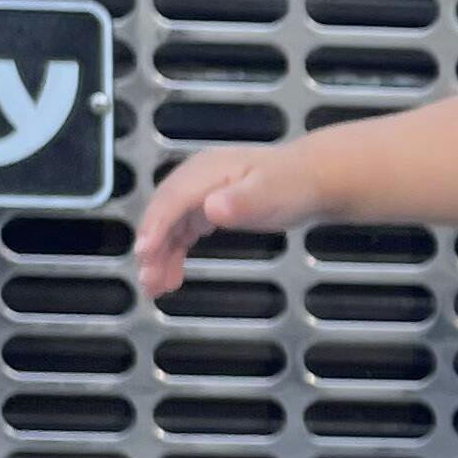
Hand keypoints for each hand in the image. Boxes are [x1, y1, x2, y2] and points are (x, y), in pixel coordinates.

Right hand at [134, 137, 324, 295]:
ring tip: (155, 287)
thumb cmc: (292, 184)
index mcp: (206, 171)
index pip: (172, 200)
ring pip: (170, 225)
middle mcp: (196, 179)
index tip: (144, 254)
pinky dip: (173, 253)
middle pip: (164, 213)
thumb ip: (240, 202)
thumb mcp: (270, 192)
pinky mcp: (207, 207)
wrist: (313, 179)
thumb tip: (211, 208)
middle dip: (151, 247)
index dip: (155, 226)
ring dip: (159, 255)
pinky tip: (170, 274)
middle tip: (148, 281)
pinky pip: (182, 231)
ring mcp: (200, 193)